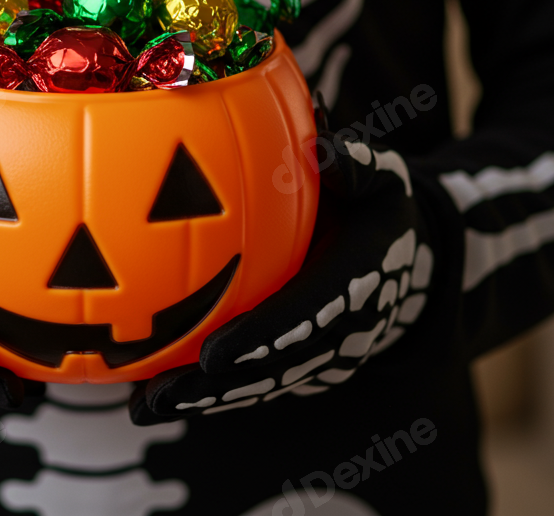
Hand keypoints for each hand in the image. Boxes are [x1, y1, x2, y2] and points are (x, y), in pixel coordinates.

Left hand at [129, 130, 432, 423]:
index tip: (214, 353)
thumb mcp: (380, 177)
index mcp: (356, 282)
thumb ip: (354, 163)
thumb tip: (321, 145)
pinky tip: (154, 396)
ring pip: (260, 383)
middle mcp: (341, 330)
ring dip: (204, 400)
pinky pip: (253, 381)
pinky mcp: (302, 364)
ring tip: (145, 408)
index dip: (261, 338)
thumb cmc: (376, 206)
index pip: (304, 317)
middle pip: (274, 367)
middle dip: (219, 387)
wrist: (408, 259)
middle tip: (162, 395)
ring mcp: (322, 354)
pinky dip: (208, 392)